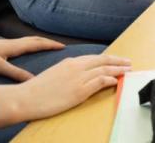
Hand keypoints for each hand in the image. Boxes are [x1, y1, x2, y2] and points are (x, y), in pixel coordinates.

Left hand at [0, 36, 65, 81]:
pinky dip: (30, 45)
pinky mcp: (0, 47)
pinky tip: (26, 51)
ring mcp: (6, 44)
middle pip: (34, 40)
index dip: (51, 45)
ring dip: (39, 42)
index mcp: (14, 46)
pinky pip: (21, 44)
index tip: (63, 47)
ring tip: (47, 47)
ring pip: (27, 41)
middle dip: (48, 42)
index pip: (37, 43)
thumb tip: (33, 79)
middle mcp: (12, 42)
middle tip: (59, 46)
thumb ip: (15, 73)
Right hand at [0, 54, 131, 126]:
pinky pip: (99, 82)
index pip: (94, 58)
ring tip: (128, 70)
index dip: (108, 59)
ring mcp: (78, 78)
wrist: (25, 97)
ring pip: (104, 70)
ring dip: (118, 70)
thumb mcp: (55, 74)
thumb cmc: (37, 89)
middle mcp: (76, 67)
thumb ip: (68, 72)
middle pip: (103, 61)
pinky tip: (116, 80)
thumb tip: (80, 74)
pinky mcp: (78, 91)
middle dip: (118, 61)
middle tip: (129, 62)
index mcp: (70, 62)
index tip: (117, 60)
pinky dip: (110, 80)